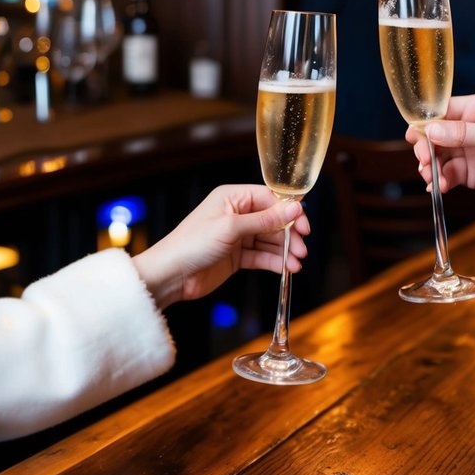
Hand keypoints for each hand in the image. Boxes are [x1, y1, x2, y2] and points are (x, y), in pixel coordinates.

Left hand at [132, 184, 309, 310]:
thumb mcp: (232, 229)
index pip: (269, 198)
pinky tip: (286, 268)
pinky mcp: (236, 256)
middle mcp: (236, 214)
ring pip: (269, 240)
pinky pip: (261, 256)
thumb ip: (265, 220)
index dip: (289, 211)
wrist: (170, 275)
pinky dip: (275, 261)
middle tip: (302, 249)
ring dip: (284, 251)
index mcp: (232, 198)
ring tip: (296, 263)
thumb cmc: (192, 244)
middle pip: (273, 220)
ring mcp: (237, 236)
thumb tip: (295, 208)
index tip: (304, 226)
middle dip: (289, 234)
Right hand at [406, 92, 474, 218]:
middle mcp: (469, 126)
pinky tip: (438, 187)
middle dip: (426, 147)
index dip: (426, 122)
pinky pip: (444, 173)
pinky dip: (438, 180)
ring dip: (430, 166)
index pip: (443, 109)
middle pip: (434, 133)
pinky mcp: (467, 171)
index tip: (415, 136)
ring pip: (437, 154)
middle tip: (425, 161)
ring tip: (432, 178)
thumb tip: (432, 130)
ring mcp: (466, 149)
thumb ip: (464, 133)